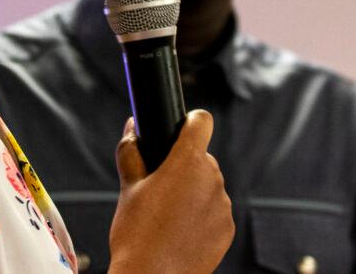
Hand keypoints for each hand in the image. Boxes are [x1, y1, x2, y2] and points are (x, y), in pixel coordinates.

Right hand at [108, 110, 234, 273]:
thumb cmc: (136, 234)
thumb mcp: (128, 187)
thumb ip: (131, 150)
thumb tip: (132, 126)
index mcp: (187, 161)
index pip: (202, 121)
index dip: (190, 121)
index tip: (180, 129)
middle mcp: (212, 179)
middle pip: (201, 157)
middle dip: (184, 165)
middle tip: (159, 186)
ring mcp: (223, 206)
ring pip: (208, 185)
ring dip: (193, 191)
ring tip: (167, 215)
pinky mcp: (228, 229)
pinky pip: (215, 211)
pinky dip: (201, 215)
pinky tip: (180, 231)